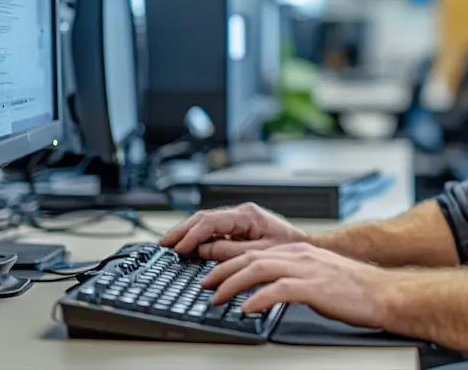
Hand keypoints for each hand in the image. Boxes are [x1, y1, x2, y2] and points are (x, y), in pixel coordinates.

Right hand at [159, 203, 308, 259]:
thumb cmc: (289, 248)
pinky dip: (197, 237)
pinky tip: (186, 245)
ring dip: (187, 233)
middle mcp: (241, 213)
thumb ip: (231, 252)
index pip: (212, 221)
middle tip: (163, 243)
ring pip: (206, 222)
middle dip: (182, 230)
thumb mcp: (260, 253)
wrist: (305, 246)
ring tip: (169, 244)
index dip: (192, 235)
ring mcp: (239, 219)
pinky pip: (213, 230)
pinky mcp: (238, 227)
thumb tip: (203, 251)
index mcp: (248, 215)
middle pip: (204, 218)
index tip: (179, 249)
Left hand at [201, 242, 394, 329]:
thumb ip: (295, 277)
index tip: (213, 275)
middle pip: (251, 258)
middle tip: (205, 286)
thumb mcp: (319, 276)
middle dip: (222, 271)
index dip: (230, 263)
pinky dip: (258, 298)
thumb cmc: (355, 290)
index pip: (256, 252)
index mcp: (300, 252)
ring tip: (217, 298)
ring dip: (232, 284)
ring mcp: (307, 270)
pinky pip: (279, 290)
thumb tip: (269, 291)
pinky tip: (246, 309)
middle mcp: (300, 256)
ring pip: (259, 269)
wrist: (384, 293)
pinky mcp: (315, 287)